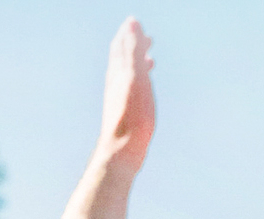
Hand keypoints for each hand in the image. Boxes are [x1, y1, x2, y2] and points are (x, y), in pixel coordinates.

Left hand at [98, 17, 155, 176]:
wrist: (121, 152)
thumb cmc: (132, 116)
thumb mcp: (135, 78)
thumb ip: (133, 51)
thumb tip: (130, 23)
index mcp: (118, 74)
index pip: (120, 47)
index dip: (127, 34)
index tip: (133, 22)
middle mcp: (115, 86)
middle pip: (122, 61)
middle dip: (133, 47)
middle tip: (146, 38)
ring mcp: (119, 101)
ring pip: (127, 77)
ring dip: (137, 65)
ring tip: (149, 59)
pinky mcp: (124, 115)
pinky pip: (132, 93)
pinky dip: (139, 84)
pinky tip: (144, 92)